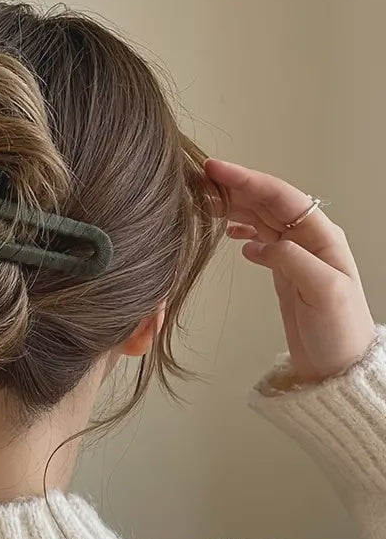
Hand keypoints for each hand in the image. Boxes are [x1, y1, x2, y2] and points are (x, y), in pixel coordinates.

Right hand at [205, 159, 375, 382]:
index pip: (279, 197)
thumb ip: (292, 261)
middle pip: (267, 202)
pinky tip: (226, 230)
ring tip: (203, 199)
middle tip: (198, 179)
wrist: (337, 368)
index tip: (215, 170)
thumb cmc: (339, 331)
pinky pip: (259, 239)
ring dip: (233, 204)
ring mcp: (294, 254)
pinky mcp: (282, 271)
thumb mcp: (323, 292)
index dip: (247, 180)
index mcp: (320, 237)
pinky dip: (241, 228)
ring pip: (259, 217)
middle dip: (234, 186)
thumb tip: (255, 244)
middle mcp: (307, 239)